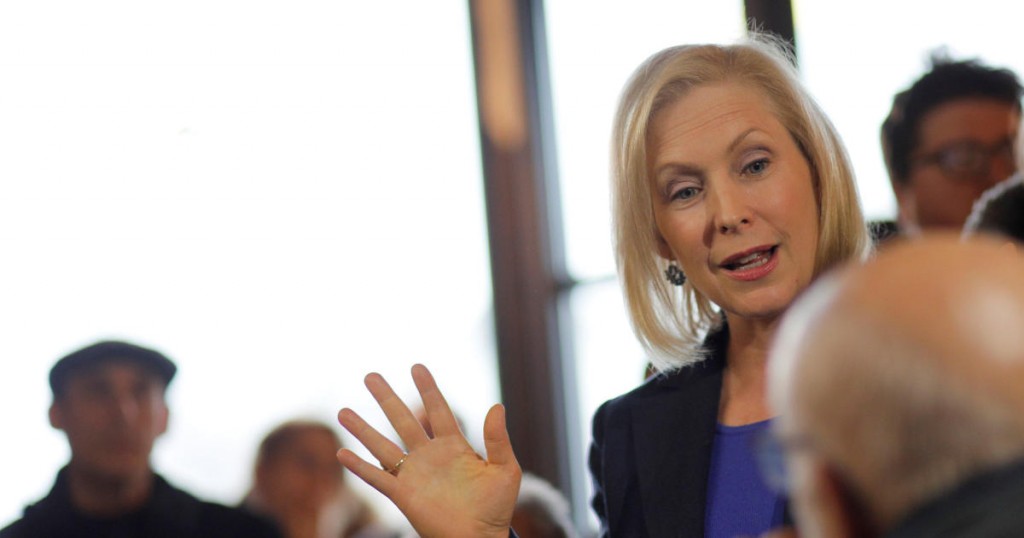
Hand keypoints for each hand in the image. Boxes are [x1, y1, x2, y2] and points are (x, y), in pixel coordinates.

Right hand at [337, 364, 520, 537]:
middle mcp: (429, 455)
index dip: (428, 389)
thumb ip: (498, 440)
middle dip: (386, 398)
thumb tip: (497, 406)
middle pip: (403, 420)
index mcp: (454, 446)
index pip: (438, 410)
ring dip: (362, 429)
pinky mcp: (403, 495)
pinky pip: (378, 477)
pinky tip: (342, 454)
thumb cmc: (496, 508)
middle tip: (370, 376)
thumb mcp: (504, 470)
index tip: (416, 367)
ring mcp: (414, 474)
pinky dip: (360, 466)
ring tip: (342, 411)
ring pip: (383, 446)